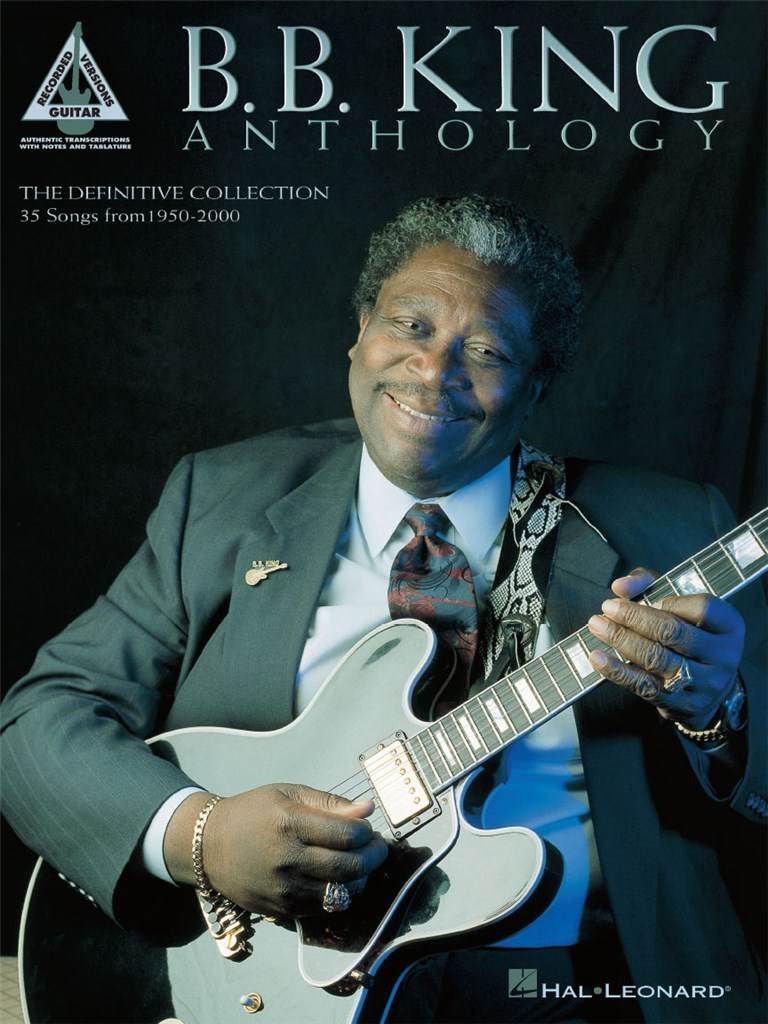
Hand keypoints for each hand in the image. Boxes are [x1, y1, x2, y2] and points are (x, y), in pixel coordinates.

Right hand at [164, 784, 388, 917]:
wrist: (209, 847)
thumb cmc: (253, 813)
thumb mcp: (288, 794)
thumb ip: (329, 803)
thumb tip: (367, 811)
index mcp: (290, 824)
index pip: (347, 835)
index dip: (366, 832)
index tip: (368, 826)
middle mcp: (288, 860)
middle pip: (349, 867)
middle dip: (373, 857)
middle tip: (377, 847)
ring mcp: (284, 890)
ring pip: (341, 893)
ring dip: (360, 880)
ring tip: (360, 864)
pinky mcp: (281, 911)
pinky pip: (323, 909)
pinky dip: (339, 895)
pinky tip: (338, 879)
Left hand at [586, 568, 744, 729]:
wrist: (708, 690)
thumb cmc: (689, 635)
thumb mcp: (680, 605)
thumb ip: (650, 585)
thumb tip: (620, 586)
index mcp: (729, 627)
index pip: (702, 608)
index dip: (667, 601)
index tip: (642, 598)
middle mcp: (723, 656)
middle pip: (673, 632)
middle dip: (634, 618)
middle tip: (606, 608)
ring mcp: (705, 683)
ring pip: (657, 659)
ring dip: (621, 640)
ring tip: (597, 626)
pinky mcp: (683, 704)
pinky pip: (646, 686)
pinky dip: (618, 671)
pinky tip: (598, 657)